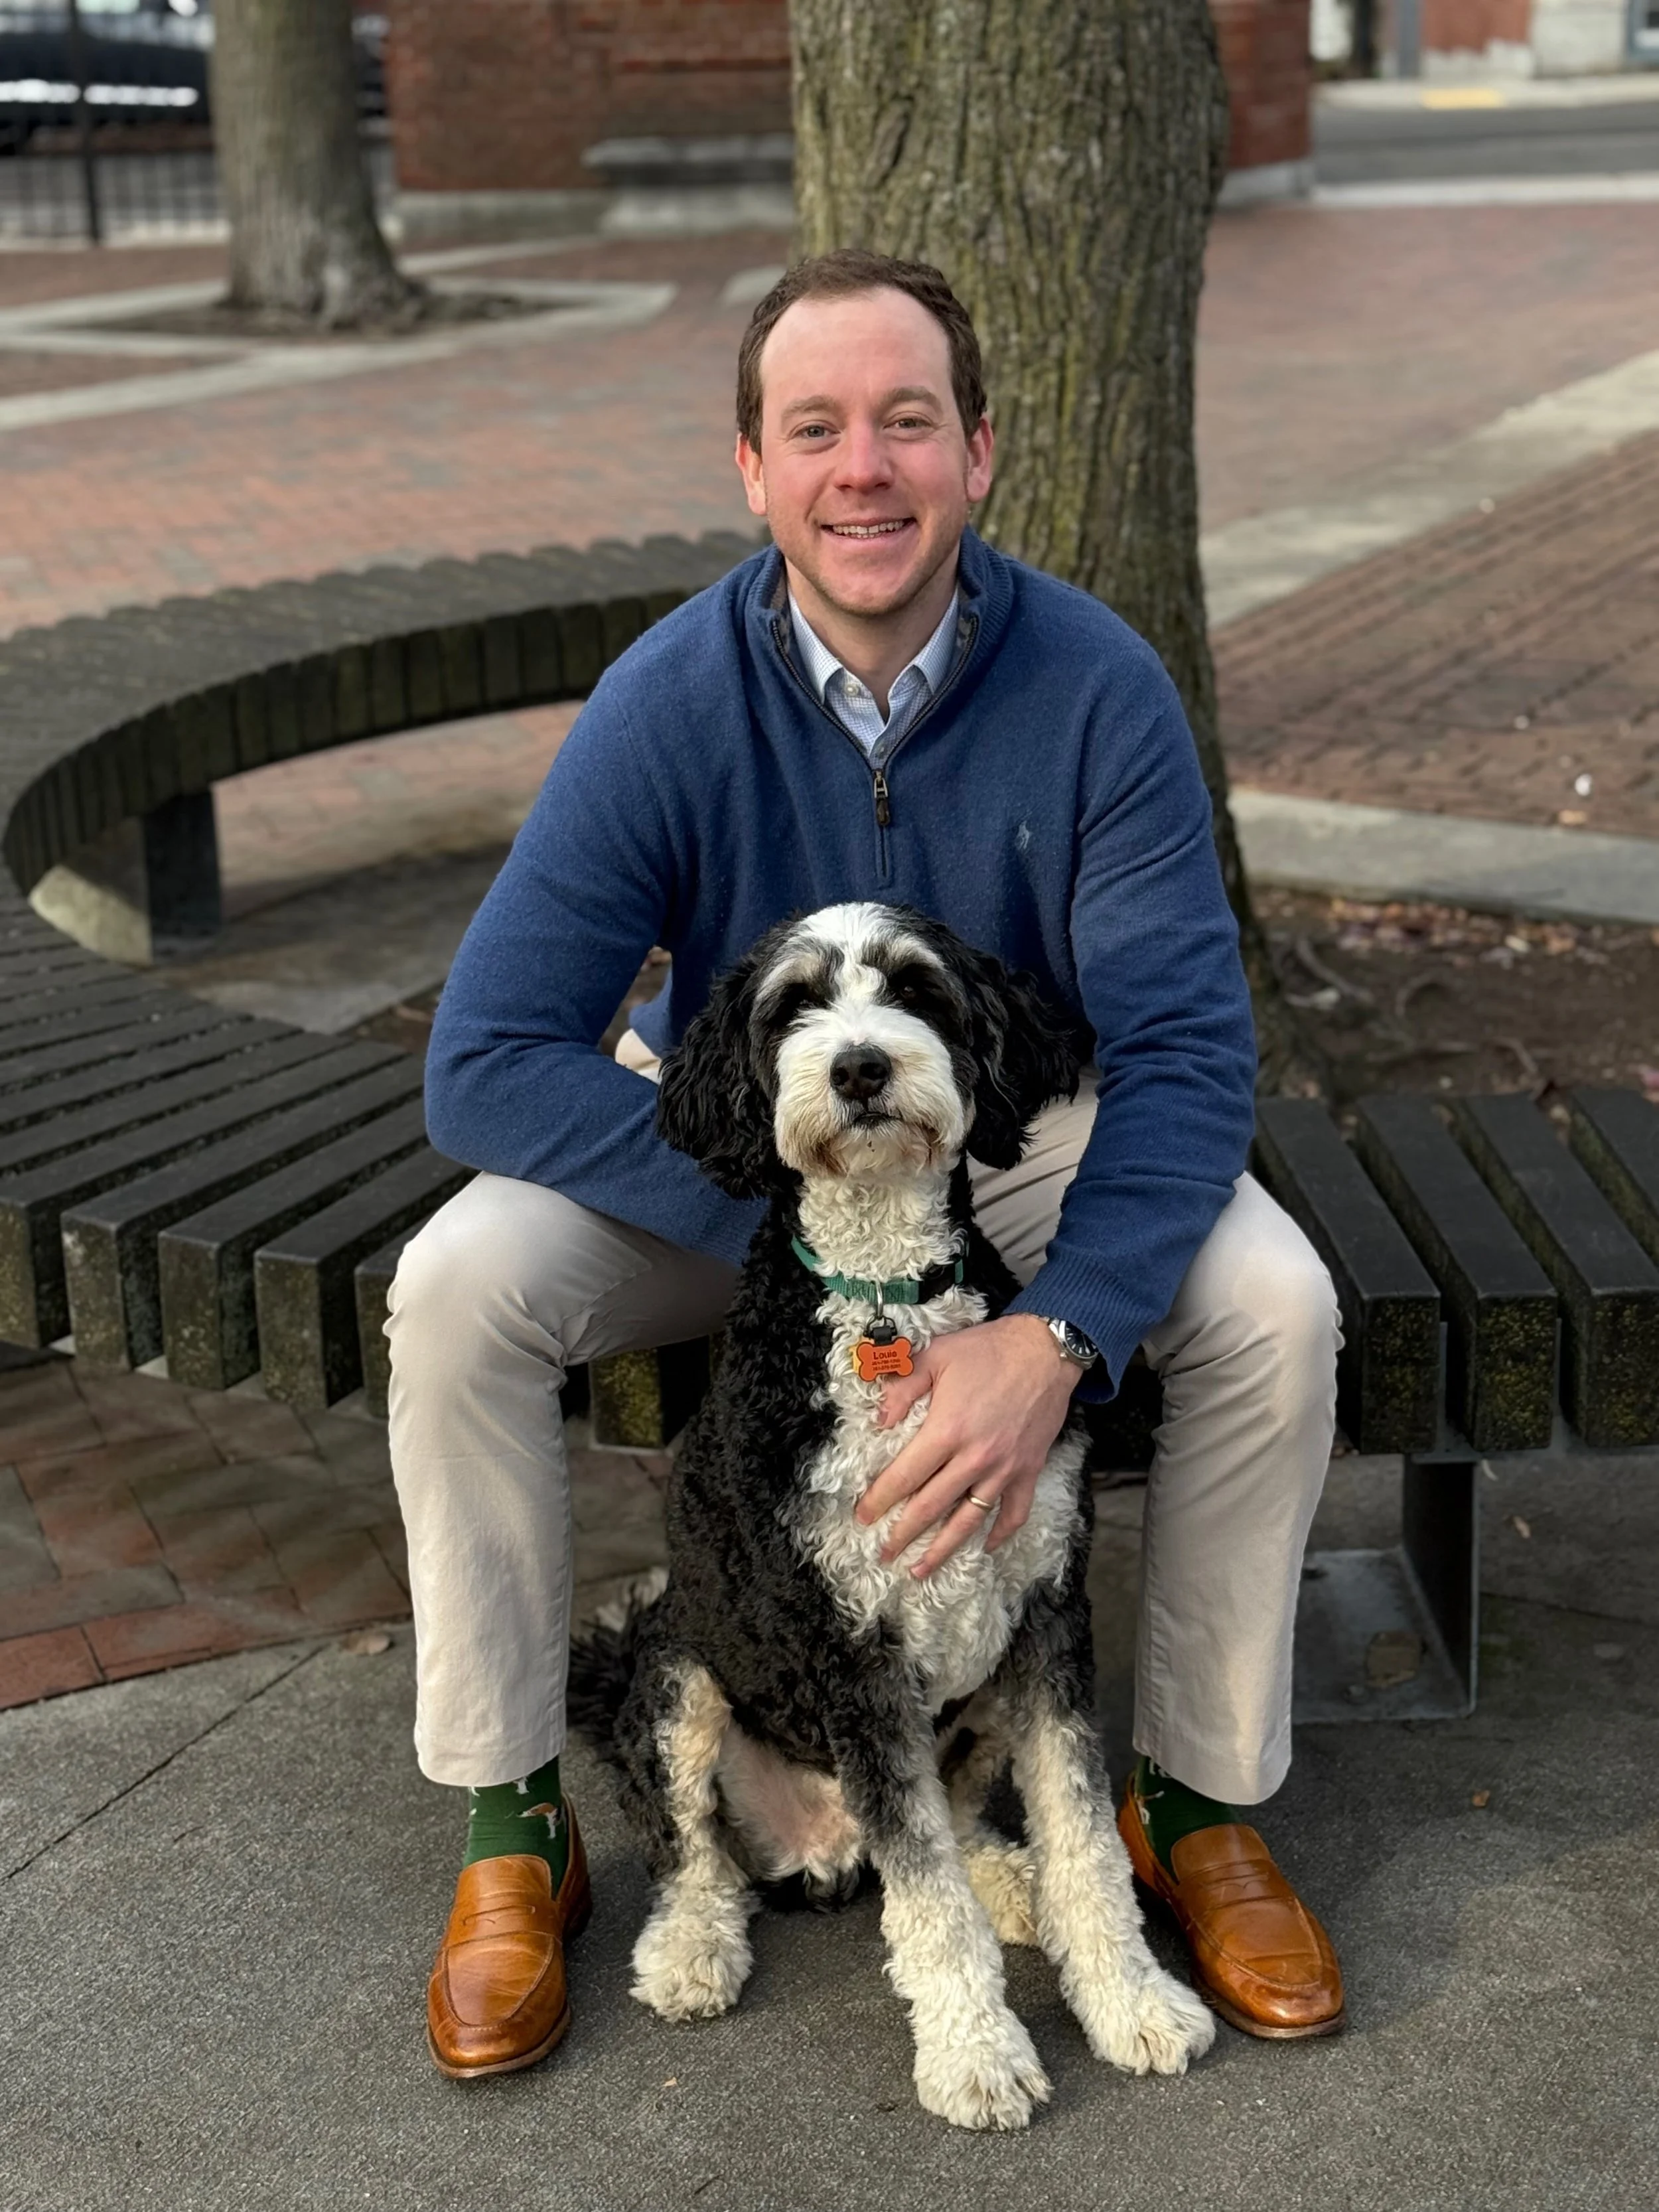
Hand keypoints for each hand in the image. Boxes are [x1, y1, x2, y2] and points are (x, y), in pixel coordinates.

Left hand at [856, 1313, 1077, 1578]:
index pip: (905, 1476)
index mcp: (947, 1430)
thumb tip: (879, 1420)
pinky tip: (985, 1548)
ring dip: (943, 1549)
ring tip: (920, 1570)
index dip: (880, 1499)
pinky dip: (1000, 1534)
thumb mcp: (936, 1355)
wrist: (1046, 1350)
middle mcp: (975, 1458)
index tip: (863, 1517)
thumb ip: (903, 1387)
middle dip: (903, 1534)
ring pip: (969, 1520)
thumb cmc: (988, 1350)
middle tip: (882, 1554)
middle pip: (931, 1507)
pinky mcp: (1028, 1470)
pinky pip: (1014, 1512)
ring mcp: (1004, 1469)